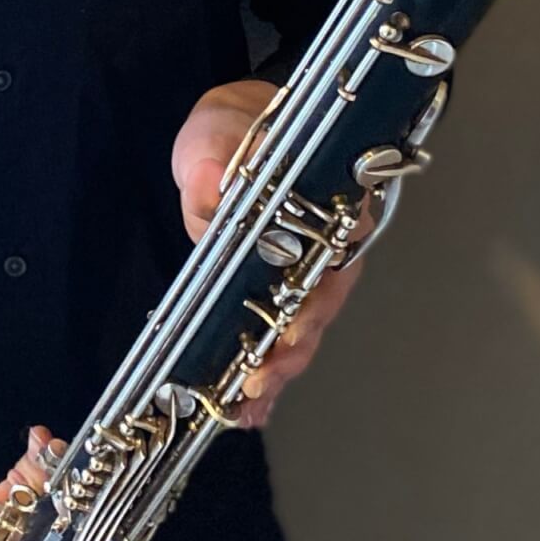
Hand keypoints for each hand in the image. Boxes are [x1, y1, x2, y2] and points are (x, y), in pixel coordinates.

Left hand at [170, 78, 368, 428]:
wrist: (239, 129)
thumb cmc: (236, 128)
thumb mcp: (218, 130)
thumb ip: (217, 154)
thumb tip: (209, 182)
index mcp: (325, 201)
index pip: (327, 257)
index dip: (308, 301)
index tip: (286, 333)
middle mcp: (330, 245)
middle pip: (319, 308)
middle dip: (288, 354)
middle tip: (256, 386)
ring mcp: (308, 274)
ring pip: (302, 332)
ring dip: (275, 374)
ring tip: (244, 412)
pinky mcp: (280, 292)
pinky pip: (280, 337)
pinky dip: (265, 375)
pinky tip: (244, 412)